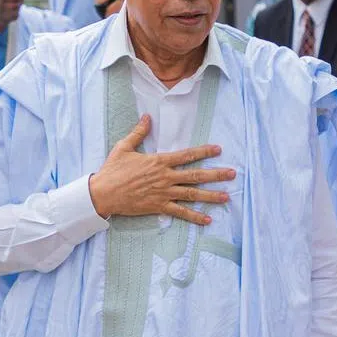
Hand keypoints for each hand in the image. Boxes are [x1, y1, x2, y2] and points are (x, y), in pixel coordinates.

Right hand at [87, 115, 235, 225]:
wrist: (103, 192)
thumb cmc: (112, 170)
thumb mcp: (124, 147)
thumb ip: (138, 132)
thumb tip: (147, 117)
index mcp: (159, 161)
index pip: (186, 155)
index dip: (204, 152)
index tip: (218, 149)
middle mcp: (165, 177)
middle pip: (195, 176)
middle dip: (215, 175)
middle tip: (232, 174)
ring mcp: (163, 193)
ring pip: (192, 194)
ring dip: (211, 196)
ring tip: (226, 197)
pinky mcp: (159, 207)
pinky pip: (180, 213)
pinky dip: (194, 217)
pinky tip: (208, 219)